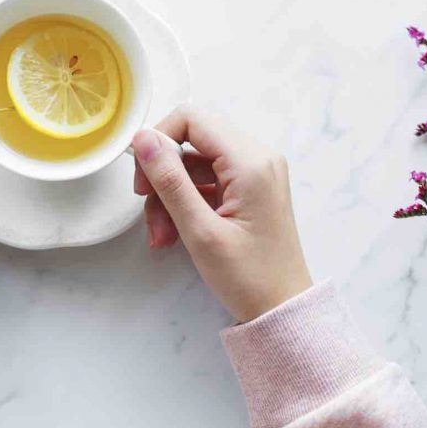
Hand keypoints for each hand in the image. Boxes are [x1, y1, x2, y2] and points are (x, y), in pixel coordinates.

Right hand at [132, 106, 311, 321]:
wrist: (283, 308)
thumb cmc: (249, 277)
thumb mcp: (200, 231)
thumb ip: (170, 180)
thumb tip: (143, 139)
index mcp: (251, 162)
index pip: (192, 119)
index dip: (159, 140)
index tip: (143, 178)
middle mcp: (257, 158)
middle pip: (191, 141)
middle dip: (163, 176)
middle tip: (148, 212)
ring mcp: (255, 173)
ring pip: (195, 164)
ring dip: (170, 196)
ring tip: (161, 236)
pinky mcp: (250, 189)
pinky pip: (207, 181)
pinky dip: (186, 203)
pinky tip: (174, 234)